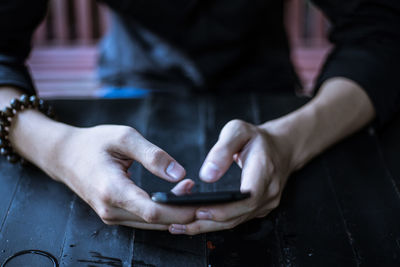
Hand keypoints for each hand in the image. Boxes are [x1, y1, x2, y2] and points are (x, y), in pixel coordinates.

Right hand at [48, 125, 196, 229]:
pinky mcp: (114, 214)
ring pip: (151, 223)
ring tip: (188, 189)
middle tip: (201, 193)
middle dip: (182, 211)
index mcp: (112, 189)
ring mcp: (111, 215)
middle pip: (155, 221)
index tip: (200, 203)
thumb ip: (153, 155)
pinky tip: (174, 196)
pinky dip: (162, 212)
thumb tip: (179, 173)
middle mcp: (111, 209)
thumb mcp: (124, 138)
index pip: (152, 211)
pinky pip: (143, 219)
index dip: (180, 210)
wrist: (65, 155)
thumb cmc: (93, 143)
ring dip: (173, 211)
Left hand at [169, 119, 292, 234]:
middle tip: (179, 222)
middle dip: (207, 221)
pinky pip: (236, 219)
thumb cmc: (257, 139)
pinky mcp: (258, 209)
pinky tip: (195, 223)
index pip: (247, 198)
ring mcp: (265, 203)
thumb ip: (222, 150)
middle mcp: (268, 192)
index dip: (224, 208)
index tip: (200, 210)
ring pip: (235, 221)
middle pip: (238, 215)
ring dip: (207, 226)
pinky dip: (215, 223)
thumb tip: (207, 175)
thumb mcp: (238, 131)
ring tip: (179, 226)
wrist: (281, 148)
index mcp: (265, 171)